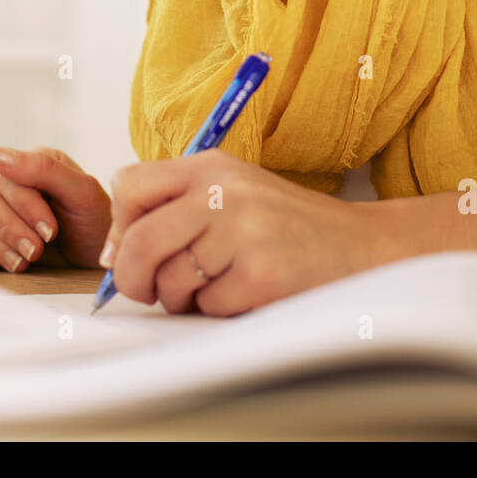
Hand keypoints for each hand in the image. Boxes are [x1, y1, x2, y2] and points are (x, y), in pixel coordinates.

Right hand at [0, 145, 111, 271]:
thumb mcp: (82, 191)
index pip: (6, 179)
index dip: (25, 208)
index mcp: (32, 165)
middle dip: (11, 230)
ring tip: (23, 262)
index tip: (50, 232)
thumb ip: (44, 168)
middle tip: (36, 251)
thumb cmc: (95, 221)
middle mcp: (11, 185)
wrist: (101, 256)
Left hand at [99, 149, 378, 315]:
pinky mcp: (261, 273)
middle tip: (146, 291)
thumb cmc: (289, 227)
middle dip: (133, 279)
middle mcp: (225, 192)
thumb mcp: (234, 194)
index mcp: (211, 167)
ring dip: (183, 298)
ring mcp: (244, 231)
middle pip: (140, 241)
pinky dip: (220, 310)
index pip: (130, 184)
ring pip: (172, 280)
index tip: (125, 250)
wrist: (362, 247)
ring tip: (214, 287)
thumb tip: (114, 251)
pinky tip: (247, 294)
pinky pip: (209, 305)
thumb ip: (178, 208)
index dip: (118, 225)